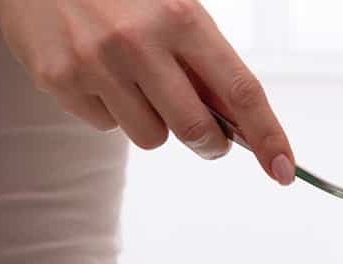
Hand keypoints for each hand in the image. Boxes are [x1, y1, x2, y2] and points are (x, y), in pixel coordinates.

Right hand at [0, 0, 294, 183]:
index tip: (284, 170)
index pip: (240, 92)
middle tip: (211, 139)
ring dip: (155, 122)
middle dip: (212, 145)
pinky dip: (111, 110)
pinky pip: (106, 126)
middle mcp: (139, 42)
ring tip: (135, 80)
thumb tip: (242, 124)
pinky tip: (97, 70)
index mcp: (181, 17)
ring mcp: (95, 63)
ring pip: (151, 137)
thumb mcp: (173, 5)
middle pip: (196, 132)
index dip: (268, 137)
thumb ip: (206, 60)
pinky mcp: (58, 79)